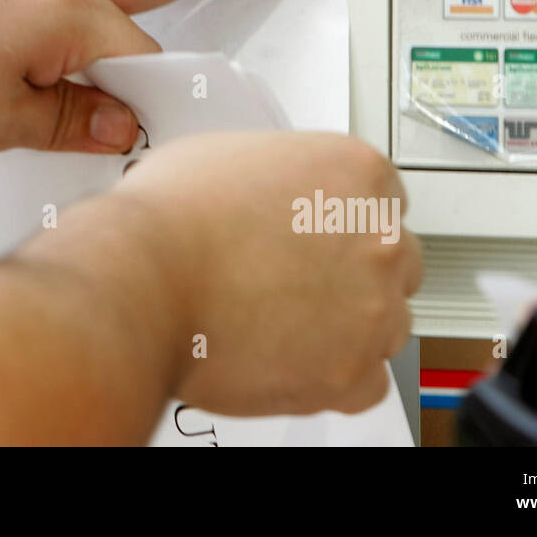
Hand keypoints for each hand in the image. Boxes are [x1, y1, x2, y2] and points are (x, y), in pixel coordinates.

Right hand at [114, 132, 421, 415]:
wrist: (142, 279)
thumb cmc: (168, 216)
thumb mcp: (227, 153)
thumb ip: (273, 173)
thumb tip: (263, 188)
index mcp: (357, 172)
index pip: (382, 198)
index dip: (341, 218)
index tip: (316, 232)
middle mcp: (378, 237)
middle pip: (394, 258)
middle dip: (352, 269)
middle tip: (297, 275)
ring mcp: (371, 307)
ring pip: (388, 322)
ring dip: (348, 322)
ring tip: (285, 319)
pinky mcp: (350, 370)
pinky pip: (368, 382)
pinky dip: (335, 376)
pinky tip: (293, 358)